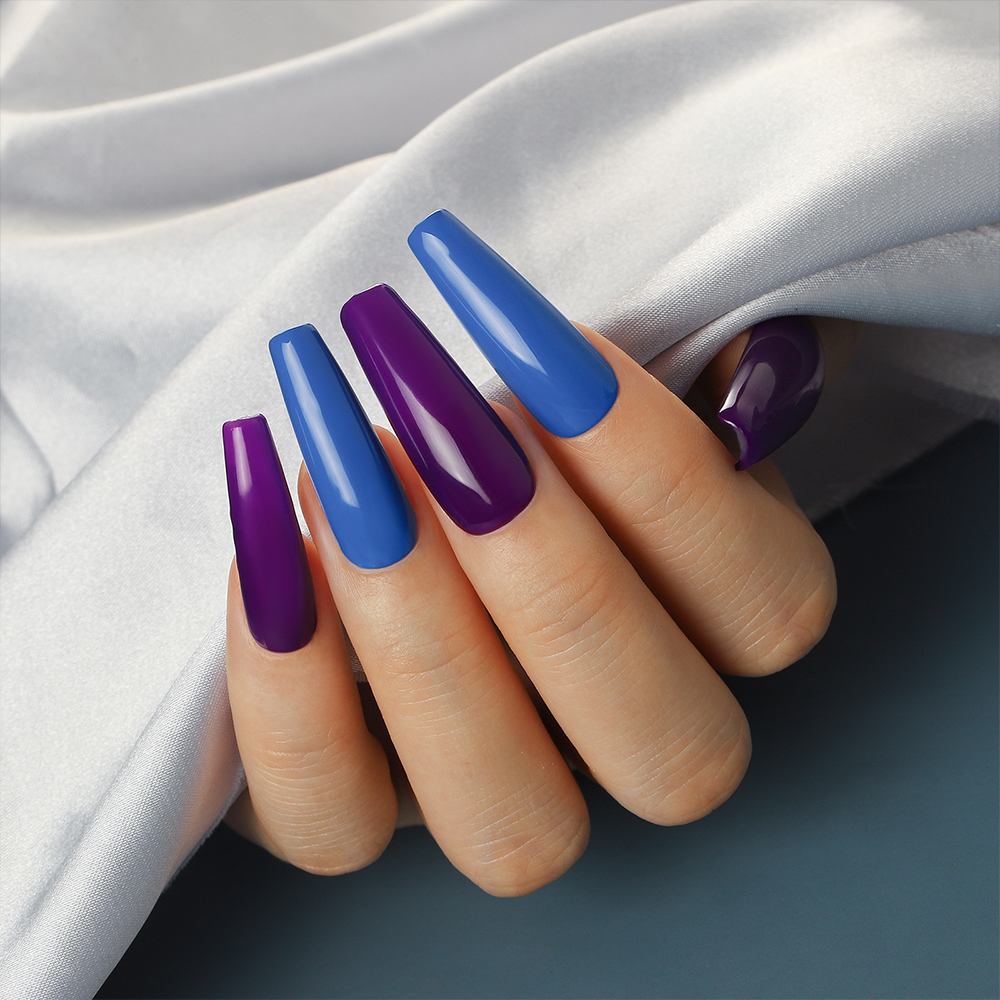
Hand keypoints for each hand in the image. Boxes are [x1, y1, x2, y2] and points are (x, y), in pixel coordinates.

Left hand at [222, 212, 846, 894]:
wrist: (391, 437)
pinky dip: (288, 684)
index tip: (531, 341)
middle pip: (672, 756)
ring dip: (420, 637)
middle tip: (440, 424)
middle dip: (551, 579)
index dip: (653, 471)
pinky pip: (329, 817)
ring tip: (341, 471)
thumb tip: (746, 414)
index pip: (768, 607)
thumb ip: (724, 357)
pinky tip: (267, 527)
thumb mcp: (646, 354)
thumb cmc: (527, 390)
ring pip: (511, 823)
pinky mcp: (351, 810)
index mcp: (725, 634)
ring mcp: (493, 792)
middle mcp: (625, 740)